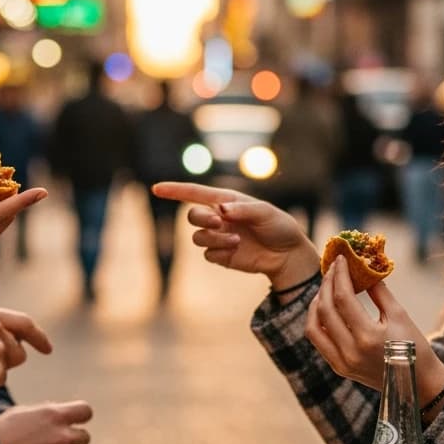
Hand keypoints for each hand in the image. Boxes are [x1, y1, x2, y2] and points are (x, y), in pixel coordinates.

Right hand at [0, 400, 93, 443]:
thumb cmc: (0, 434)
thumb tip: (60, 415)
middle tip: (53, 443)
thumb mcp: (23, 413)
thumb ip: (47, 413)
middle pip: (84, 437)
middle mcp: (62, 436)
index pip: (86, 411)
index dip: (80, 416)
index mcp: (55, 415)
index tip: (75, 420)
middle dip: (72, 439)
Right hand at [152, 181, 317, 287]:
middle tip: (219, 222)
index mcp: (227, 201)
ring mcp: (219, 236)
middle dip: (201, 218)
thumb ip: (243, 209)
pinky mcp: (221, 254)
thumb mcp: (265, 212)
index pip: (195, 193)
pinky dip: (219, 251)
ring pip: (198, 236)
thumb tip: (221, 210)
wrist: (287, 254)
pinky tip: (236, 250)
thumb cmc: (279, 226)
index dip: (174, 190)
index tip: (156, 189)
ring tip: (236, 241)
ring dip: (214, 238)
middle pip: (192, 215)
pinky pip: (208, 253)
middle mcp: (219, 217)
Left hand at [306, 257, 443, 398]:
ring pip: (314, 327)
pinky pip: (319, 341)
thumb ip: (378, 291)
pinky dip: (318, 322)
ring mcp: (342, 363)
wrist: (419, 384)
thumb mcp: (400, 315)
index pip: (344, 298)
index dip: (340, 275)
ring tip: (325, 289)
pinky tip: (326, 309)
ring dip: (316, 305)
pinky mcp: (339, 368)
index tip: (341, 259)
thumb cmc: (414, 346)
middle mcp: (350, 352)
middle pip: (325, 310)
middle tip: (332, 270)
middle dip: (326, 285)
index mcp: (368, 337)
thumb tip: (364, 268)